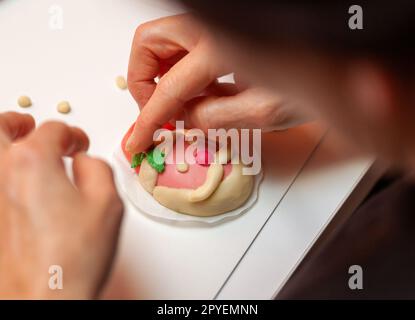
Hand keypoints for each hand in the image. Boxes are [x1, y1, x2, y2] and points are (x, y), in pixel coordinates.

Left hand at [0, 112, 122, 298]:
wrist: (43, 298)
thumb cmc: (72, 257)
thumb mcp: (107, 202)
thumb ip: (97, 168)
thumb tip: (82, 163)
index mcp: (33, 162)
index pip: (52, 130)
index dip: (72, 134)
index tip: (78, 144)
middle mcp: (1, 174)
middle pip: (0, 127)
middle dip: (18, 122)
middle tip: (30, 127)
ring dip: (4, 144)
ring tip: (18, 148)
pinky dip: (4, 173)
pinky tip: (17, 183)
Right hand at [126, 14, 311, 153]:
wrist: (333, 61)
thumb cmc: (312, 82)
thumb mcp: (264, 112)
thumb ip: (215, 118)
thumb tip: (184, 118)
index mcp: (223, 48)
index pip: (168, 89)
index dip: (146, 120)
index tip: (135, 141)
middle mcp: (213, 26)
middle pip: (148, 42)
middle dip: (143, 80)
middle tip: (158, 109)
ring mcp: (214, 25)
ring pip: (162, 40)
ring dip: (160, 74)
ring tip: (182, 102)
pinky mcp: (218, 30)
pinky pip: (182, 44)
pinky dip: (179, 68)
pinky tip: (200, 89)